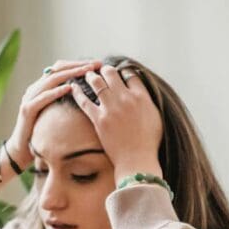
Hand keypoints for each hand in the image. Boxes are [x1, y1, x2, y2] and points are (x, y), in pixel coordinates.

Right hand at [5, 59, 102, 169]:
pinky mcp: (27, 110)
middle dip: (78, 65)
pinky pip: (42, 98)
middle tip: (95, 64)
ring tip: (86, 72)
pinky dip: (56, 92)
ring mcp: (29, 98)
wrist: (22, 148)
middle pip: (57, 69)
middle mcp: (34, 89)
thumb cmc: (42, 131)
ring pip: (51, 80)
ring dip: (70, 74)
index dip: (78, 64)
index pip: (61, 68)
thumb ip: (65, 99)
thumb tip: (89, 92)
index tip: (97, 64)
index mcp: (41, 87)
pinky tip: (70, 89)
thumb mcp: (56, 111)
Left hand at [71, 65, 162, 182]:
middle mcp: (126, 99)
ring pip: (97, 83)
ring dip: (90, 76)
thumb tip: (142, 94)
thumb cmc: (148, 142)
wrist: (136, 158)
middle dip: (105, 70)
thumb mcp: (155, 117)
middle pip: (112, 75)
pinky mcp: (98, 118)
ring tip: (87, 74)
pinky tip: (72, 87)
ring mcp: (111, 108)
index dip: (123, 72)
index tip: (119, 72)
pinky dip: (77, 92)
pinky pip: (84, 101)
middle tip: (100, 69)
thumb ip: (147, 102)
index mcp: (142, 97)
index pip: (131, 75)